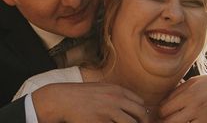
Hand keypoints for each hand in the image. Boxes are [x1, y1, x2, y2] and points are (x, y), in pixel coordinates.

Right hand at [33, 82, 149, 122]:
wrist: (63, 99)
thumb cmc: (82, 95)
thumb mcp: (101, 88)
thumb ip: (116, 95)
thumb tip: (129, 104)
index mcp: (117, 90)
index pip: (140, 102)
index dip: (141, 113)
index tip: (139, 120)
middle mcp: (116, 99)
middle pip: (141, 113)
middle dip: (143, 122)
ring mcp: (109, 112)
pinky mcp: (101, 122)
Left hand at [159, 71, 206, 122]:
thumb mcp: (194, 82)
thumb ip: (177, 92)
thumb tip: (162, 102)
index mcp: (189, 93)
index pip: (164, 109)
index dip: (160, 112)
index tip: (162, 112)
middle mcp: (196, 107)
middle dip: (165, 122)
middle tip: (166, 119)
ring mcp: (205, 118)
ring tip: (179, 120)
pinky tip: (191, 121)